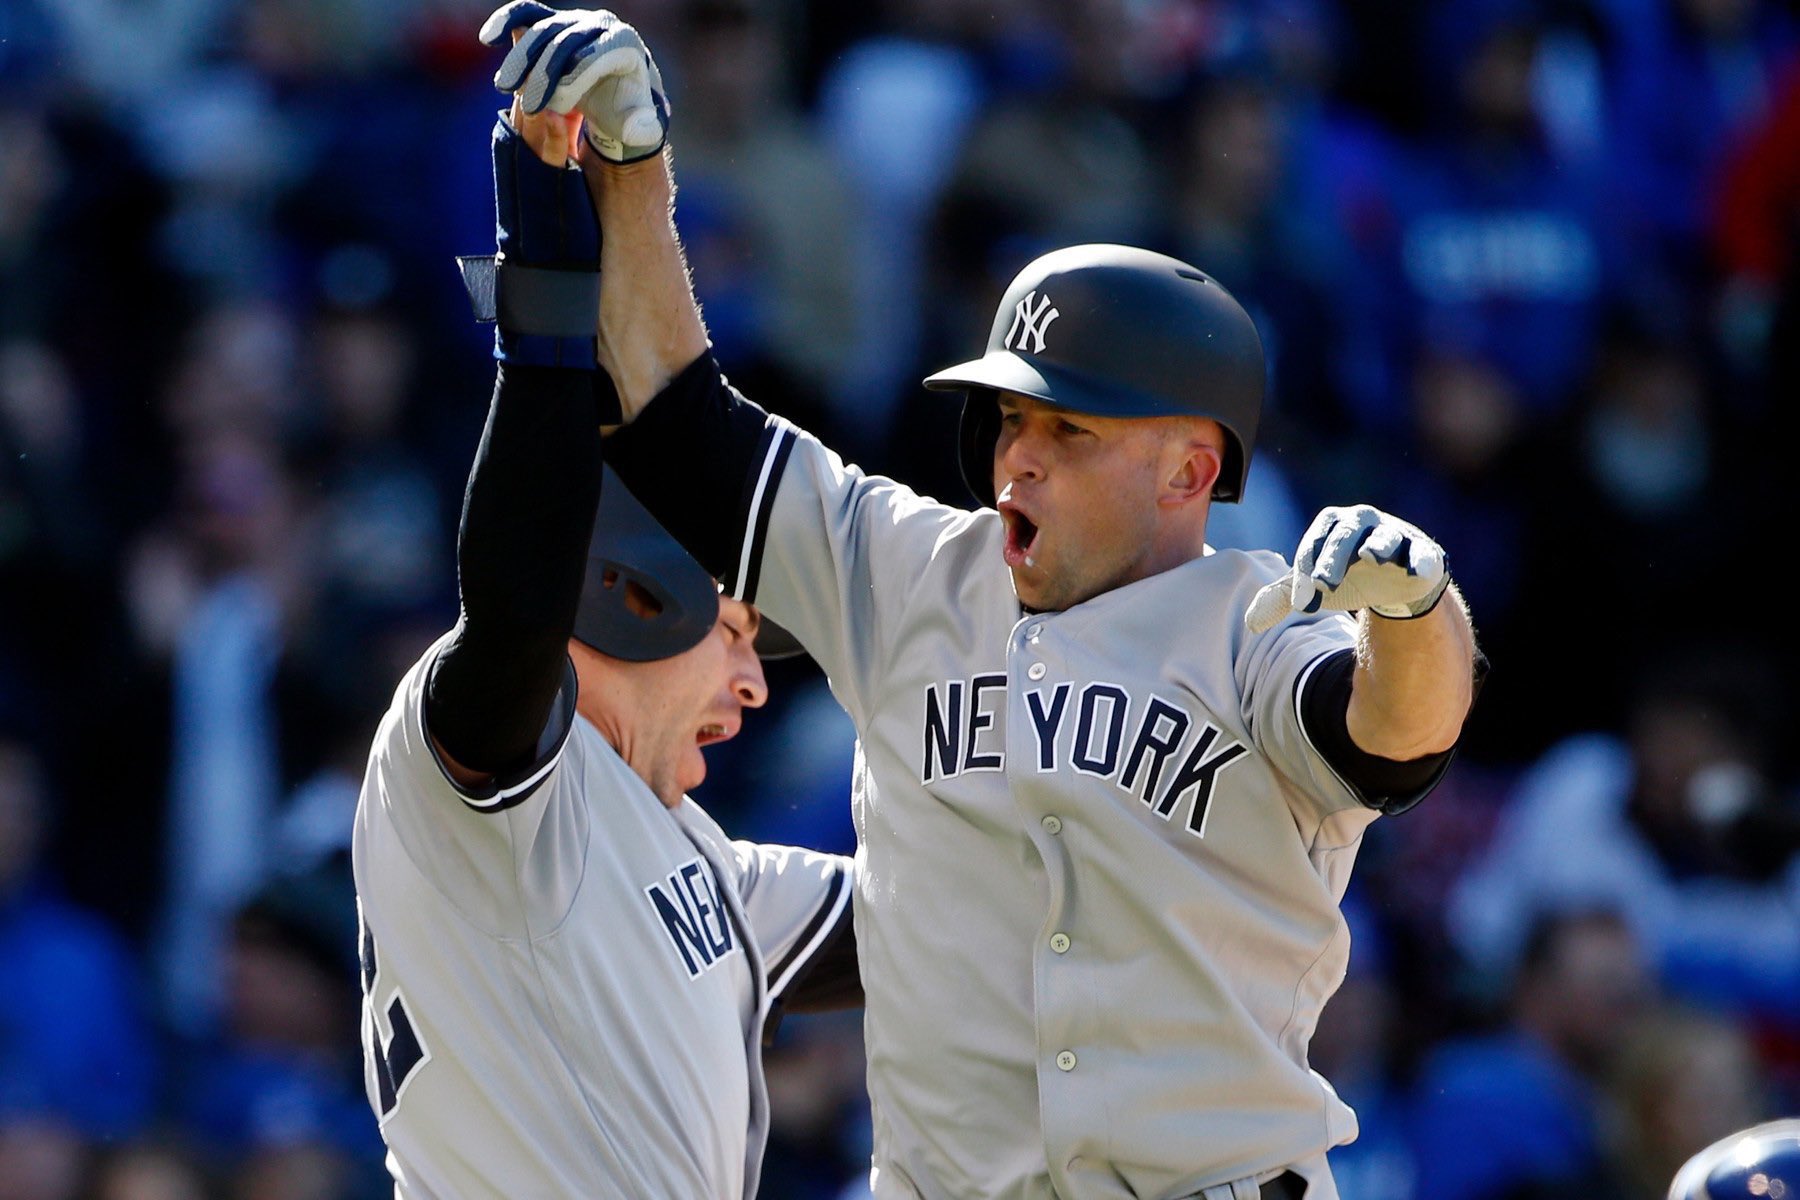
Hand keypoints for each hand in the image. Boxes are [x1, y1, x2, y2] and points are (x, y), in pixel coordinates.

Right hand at [480, 2, 668, 164]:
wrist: (618, 91)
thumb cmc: (628, 112)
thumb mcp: (641, 125)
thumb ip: (642, 130)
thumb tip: (637, 130)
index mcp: (624, 43)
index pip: (594, 57)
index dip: (572, 81)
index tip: (554, 109)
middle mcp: (601, 24)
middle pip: (565, 41)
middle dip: (542, 72)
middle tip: (527, 106)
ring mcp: (575, 19)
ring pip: (543, 28)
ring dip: (521, 56)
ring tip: (506, 87)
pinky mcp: (554, 20)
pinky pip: (528, 13)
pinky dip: (507, 21)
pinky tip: (489, 38)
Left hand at [1246, 505, 1448, 633]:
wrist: (1393, 581)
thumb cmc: (1348, 575)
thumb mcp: (1313, 584)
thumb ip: (1282, 598)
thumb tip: (1251, 623)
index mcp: (1331, 525)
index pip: (1312, 547)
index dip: (1304, 574)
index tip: (1300, 604)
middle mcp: (1362, 521)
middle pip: (1343, 538)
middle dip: (1332, 559)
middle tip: (1322, 584)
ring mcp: (1393, 534)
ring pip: (1384, 537)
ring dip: (1377, 546)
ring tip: (1370, 558)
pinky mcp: (1421, 550)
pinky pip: (1421, 554)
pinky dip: (1420, 562)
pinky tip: (1415, 573)